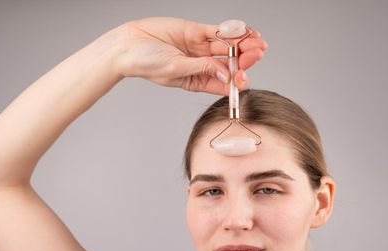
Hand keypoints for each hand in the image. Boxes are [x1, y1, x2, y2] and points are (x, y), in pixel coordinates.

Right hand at [114, 17, 267, 94]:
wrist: (129, 44)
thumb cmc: (146, 64)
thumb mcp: (176, 70)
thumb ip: (202, 69)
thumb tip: (227, 75)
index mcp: (197, 81)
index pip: (223, 83)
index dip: (237, 80)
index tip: (244, 77)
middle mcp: (201, 65)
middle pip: (229, 63)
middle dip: (245, 58)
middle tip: (258, 52)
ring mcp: (199, 48)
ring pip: (227, 46)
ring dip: (243, 44)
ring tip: (257, 41)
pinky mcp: (195, 31)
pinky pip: (218, 31)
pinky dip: (232, 31)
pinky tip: (245, 31)